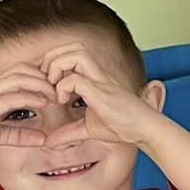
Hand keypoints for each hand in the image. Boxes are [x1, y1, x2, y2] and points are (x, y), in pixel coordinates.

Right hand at [0, 67, 59, 166]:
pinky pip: (9, 97)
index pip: (21, 72)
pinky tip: (43, 103)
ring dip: (41, 85)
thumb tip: (42, 139)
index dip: (42, 76)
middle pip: (23, 69)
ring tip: (57, 95)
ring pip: (18, 79)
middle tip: (62, 89)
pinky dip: (29, 98)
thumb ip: (19, 135)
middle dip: (46, 76)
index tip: (59, 88)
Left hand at [40, 43, 166, 148]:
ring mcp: (99, 80)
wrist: (143, 130)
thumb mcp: (88, 129)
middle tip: (46, 81)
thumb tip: (50, 142)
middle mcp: (97, 74)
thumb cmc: (123, 126)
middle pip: (70, 47)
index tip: (47, 86)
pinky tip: (63, 100)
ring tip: (54, 86)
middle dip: (51, 60)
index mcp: (93, 79)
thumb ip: (68, 132)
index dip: (53, 64)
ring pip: (74, 54)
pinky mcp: (100, 91)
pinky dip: (62, 87)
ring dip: (57, 67)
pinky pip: (75, 79)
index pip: (70, 55)